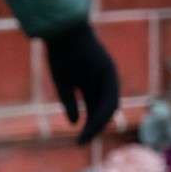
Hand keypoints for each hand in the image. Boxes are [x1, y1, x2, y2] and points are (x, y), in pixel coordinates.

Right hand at [45, 20, 118, 143]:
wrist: (63, 30)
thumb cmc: (60, 53)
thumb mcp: (62, 81)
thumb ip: (68, 101)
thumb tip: (73, 123)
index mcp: (93, 83)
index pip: (96, 109)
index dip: (90, 125)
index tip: (79, 140)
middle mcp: (104, 81)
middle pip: (105, 109)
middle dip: (96, 126)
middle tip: (85, 140)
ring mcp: (108, 76)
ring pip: (110, 105)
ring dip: (100, 121)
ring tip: (89, 135)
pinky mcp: (109, 71)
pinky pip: (110, 95)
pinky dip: (103, 109)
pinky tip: (94, 120)